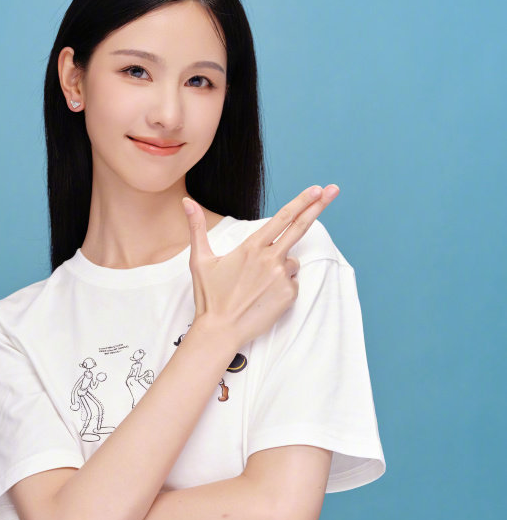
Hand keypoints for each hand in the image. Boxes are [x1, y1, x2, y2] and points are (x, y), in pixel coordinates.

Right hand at [182, 184, 338, 348]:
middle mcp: (270, 259)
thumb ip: (197, 228)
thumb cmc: (209, 296)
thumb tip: (186, 202)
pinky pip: (292, 283)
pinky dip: (282, 286)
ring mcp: (281, 277)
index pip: (282, 218)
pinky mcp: (289, 295)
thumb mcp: (200, 260)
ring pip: (291, 262)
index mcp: (251, 248)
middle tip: (333, 189)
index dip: (301, 201)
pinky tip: (263, 296)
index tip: (316, 189)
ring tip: (256, 285)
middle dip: (318, 206)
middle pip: (300, 227)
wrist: (220, 330)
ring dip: (281, 267)